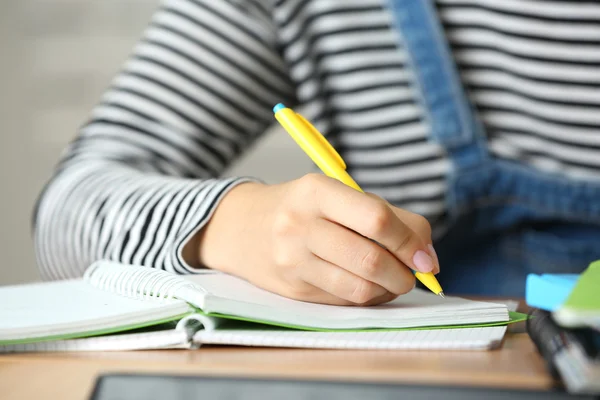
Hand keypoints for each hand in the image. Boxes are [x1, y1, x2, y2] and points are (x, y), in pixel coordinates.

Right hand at [194, 174, 438, 305]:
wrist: (242, 227)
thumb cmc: (303, 208)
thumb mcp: (338, 194)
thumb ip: (388, 216)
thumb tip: (427, 256)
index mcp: (317, 191)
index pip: (376, 219)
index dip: (409, 241)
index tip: (426, 257)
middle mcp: (300, 225)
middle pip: (370, 259)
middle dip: (404, 274)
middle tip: (414, 274)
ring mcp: (292, 261)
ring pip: (360, 288)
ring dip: (389, 290)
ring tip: (393, 281)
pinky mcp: (292, 290)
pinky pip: (345, 302)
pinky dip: (368, 298)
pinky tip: (368, 286)